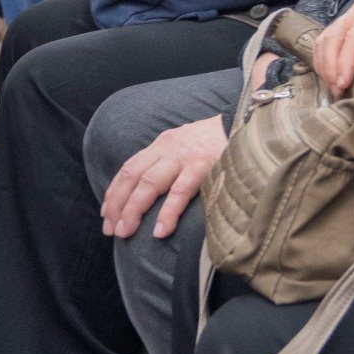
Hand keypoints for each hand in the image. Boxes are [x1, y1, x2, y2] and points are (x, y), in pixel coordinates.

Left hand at [102, 115, 229, 239]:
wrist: (247, 122)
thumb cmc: (218, 142)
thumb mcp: (187, 145)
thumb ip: (171, 162)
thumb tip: (154, 191)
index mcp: (162, 144)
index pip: (130, 167)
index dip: (115, 191)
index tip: (106, 213)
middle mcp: (168, 148)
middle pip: (133, 176)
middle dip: (117, 204)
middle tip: (110, 230)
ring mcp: (184, 157)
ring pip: (149, 183)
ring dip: (133, 209)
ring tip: (125, 232)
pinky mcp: (203, 165)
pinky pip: (180, 191)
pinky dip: (167, 212)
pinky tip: (159, 231)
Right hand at [313, 0, 353, 94]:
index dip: (346, 61)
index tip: (343, 83)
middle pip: (334, 36)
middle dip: (331, 66)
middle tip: (337, 90)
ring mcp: (346, 16)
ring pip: (325, 39)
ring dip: (324, 65)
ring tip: (334, 87)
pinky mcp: (339, 25)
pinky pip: (323, 41)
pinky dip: (322, 60)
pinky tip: (329, 77)